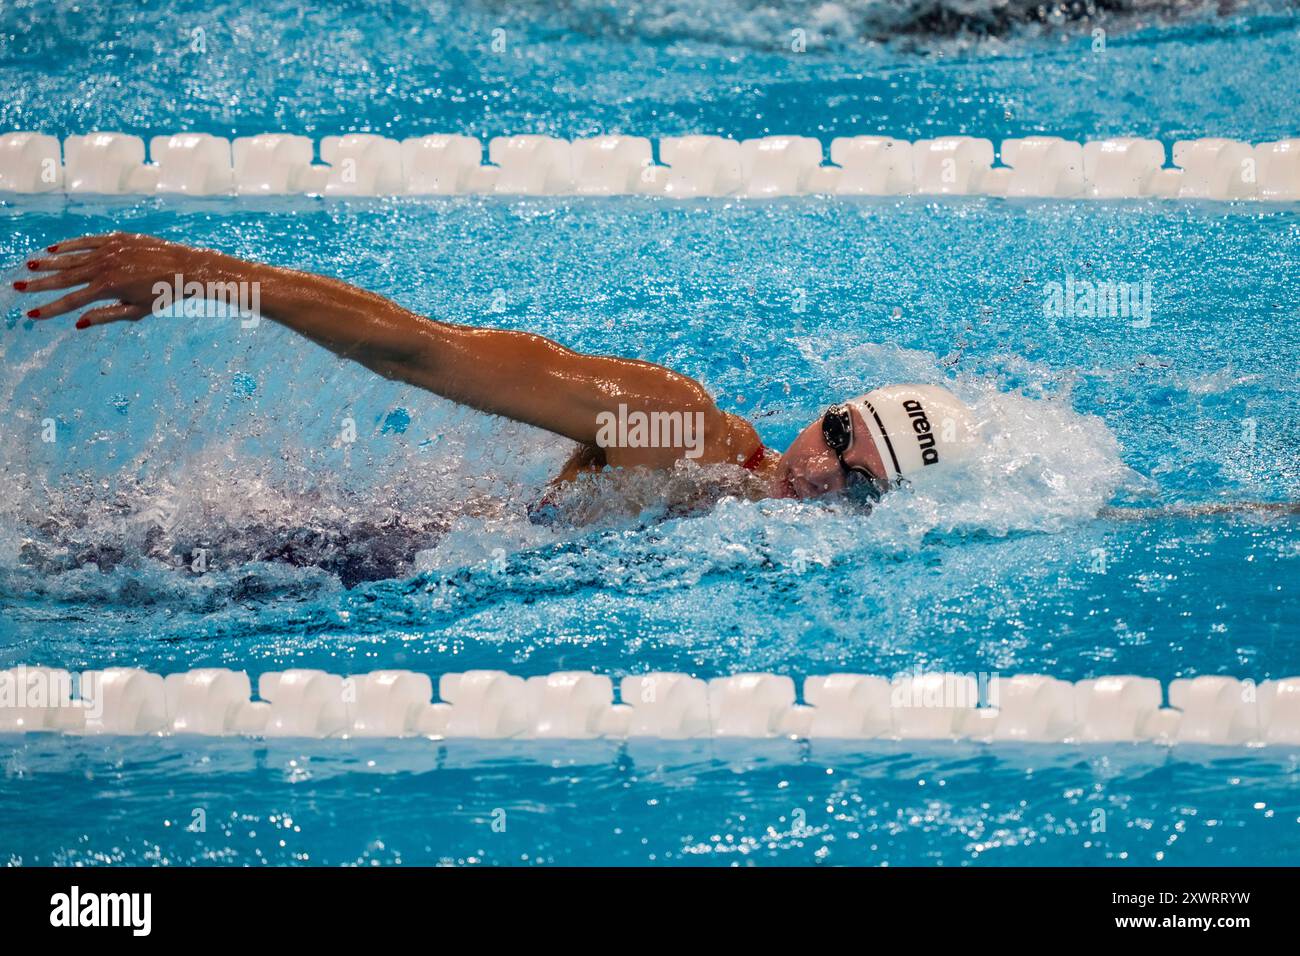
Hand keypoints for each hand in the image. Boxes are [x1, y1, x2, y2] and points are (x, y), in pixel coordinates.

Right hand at [15, 232, 213, 328]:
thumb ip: (106, 316)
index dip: (50, 309)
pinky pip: (87, 241)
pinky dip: (69, 245)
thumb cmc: (164, 294)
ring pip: (72, 258)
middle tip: (18, 287)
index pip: (71, 302)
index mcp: (108, 288)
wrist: (186, 267)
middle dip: (40, 284)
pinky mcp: (116, 239)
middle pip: (65, 278)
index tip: (31, 314)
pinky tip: (54, 250)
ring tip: (30, 268)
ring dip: (49, 263)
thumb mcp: (136, 311)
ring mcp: (109, 251)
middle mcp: (104, 267)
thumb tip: (78, 324)